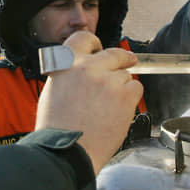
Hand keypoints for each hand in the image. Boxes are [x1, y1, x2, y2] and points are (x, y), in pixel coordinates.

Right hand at [35, 31, 142, 174]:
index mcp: (66, 64)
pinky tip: (118, 112)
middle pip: (114, 54)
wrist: (68, 151)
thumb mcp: (53, 92)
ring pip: (125, 76)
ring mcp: (108, 80)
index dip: (94, 42)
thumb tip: (85, 72)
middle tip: (128, 61)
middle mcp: (87, 67)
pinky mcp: (124, 95)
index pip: (83, 38)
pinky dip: (131, 99)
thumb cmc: (58, 130)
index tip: (100, 48)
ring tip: (108, 109)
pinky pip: (136, 89)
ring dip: (122, 88)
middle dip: (122, 59)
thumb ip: (70, 75)